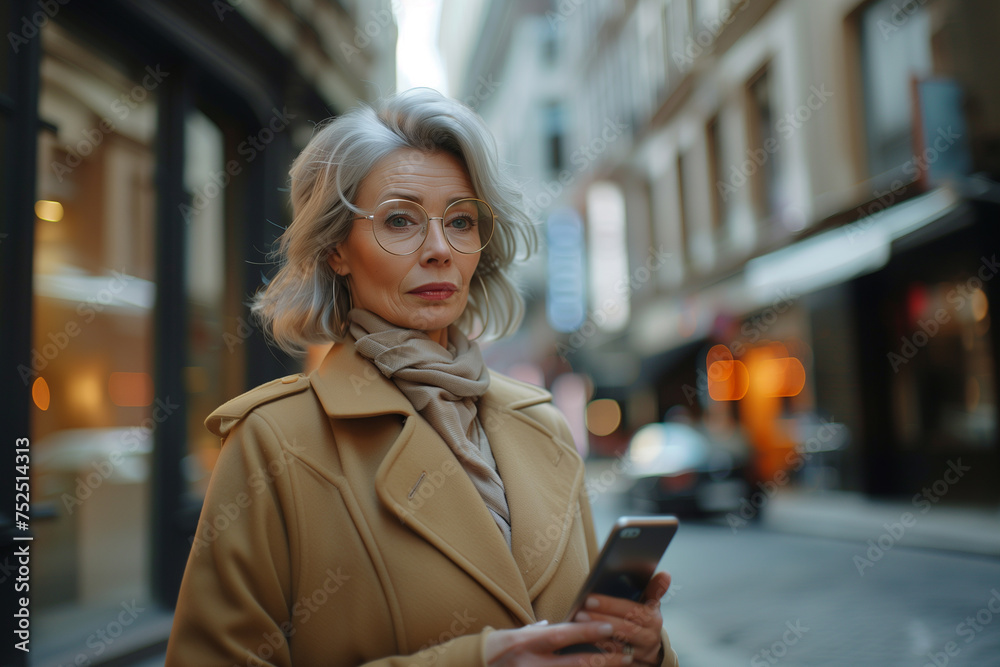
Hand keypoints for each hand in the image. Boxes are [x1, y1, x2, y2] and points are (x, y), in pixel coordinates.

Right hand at [485, 620, 636, 664]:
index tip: (609, 626)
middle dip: (603, 660)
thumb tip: (561, 624)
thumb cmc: (497, 648)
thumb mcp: (516, 634)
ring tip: (620, 666)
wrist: (477, 666)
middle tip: (627, 655)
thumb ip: (540, 630)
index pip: (562, 635)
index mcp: (526, 643)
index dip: (587, 631)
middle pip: (575, 664)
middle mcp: (531, 663)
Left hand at [570, 572, 670, 665]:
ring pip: (617, 646)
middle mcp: (649, 637)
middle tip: (580, 612)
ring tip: (579, 624)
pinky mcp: (631, 664)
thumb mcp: (651, 605)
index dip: (610, 605)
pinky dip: (598, 650)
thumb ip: (654, 589)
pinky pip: (613, 659)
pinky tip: (584, 640)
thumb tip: (665, 574)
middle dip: (600, 620)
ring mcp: (640, 653)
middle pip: (624, 629)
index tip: (590, 598)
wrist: (652, 650)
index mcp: (653, 618)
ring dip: (596, 635)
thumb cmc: (645, 619)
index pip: (631, 610)